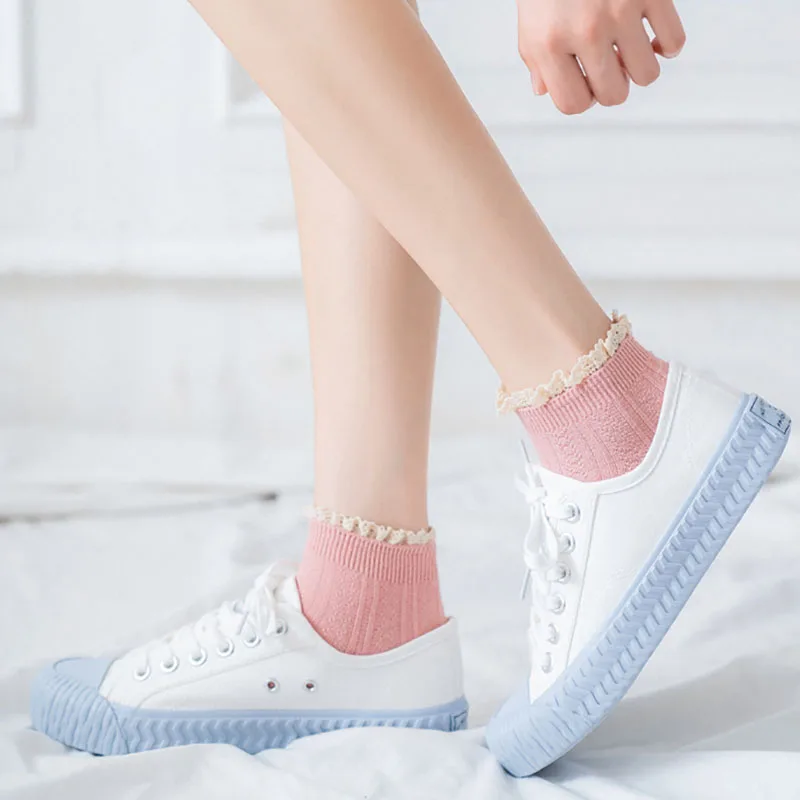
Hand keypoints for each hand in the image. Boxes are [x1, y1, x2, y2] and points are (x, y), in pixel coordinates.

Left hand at [517, 0, 685, 114]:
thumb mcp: (530, 18)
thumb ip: (536, 60)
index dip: (583, 98)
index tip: (586, 82)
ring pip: (647, 75)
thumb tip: (545, 92)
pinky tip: (654, 38)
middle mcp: (585, 31)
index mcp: (548, 44)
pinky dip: (667, 46)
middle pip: (613, 95)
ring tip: (629, 50)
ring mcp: (620, 11)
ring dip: (639, 68)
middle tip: (609, 65)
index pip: (573, 104)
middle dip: (613, 86)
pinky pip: (674, 42)